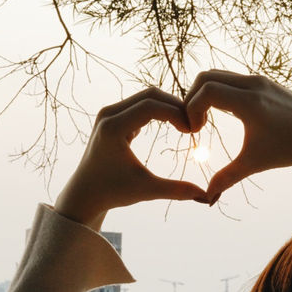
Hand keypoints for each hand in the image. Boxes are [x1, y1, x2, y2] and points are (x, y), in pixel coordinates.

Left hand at [54, 88, 207, 230]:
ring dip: (168, 106)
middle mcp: (109, 114)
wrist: (85, 193)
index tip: (193, 130)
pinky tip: (172, 124)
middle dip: (175, 106)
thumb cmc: (113, 192)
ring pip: (146, 97)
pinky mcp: (113, 116)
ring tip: (185, 124)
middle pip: (150, 95)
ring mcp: (109, 113)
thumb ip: (176, 190)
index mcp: (113, 128)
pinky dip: (158, 110)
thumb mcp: (146, 190)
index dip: (176, 113)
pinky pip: (140, 104)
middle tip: (193, 124)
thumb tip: (206, 196)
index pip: (151, 106)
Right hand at [185, 70, 291, 200]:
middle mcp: (253, 84)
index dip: (191, 108)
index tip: (195, 131)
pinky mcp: (265, 82)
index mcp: (249, 101)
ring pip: (219, 75)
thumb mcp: (257, 163)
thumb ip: (228, 178)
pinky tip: (223, 114)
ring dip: (205, 94)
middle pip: (207, 76)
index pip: (206, 91)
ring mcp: (260, 80)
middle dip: (192, 98)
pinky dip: (220, 91)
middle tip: (194, 123)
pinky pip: (232, 79)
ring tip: (205, 120)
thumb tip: (207, 197)